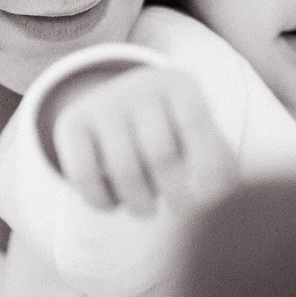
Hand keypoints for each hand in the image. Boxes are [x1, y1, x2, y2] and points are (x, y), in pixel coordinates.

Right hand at [47, 65, 235, 216]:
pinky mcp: (71, 123)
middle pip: (161, 152)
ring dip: (139, 202)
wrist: (114, 102)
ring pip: (123, 168)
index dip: (206, 167)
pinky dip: (100, 199)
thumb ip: (218, 161)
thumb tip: (224, 192)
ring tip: (146, 212)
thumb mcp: (197, 132)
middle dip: (175, 192)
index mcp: (178, 85)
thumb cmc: (170, 128)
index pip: (195, 124)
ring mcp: (103, 103)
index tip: (207, 198)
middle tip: (181, 211)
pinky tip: (112, 205)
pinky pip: (84, 172)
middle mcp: (139, 87)